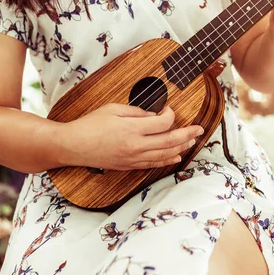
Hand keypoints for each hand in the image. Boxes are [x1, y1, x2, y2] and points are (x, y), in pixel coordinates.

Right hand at [59, 104, 203, 169]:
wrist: (73, 146)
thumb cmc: (90, 124)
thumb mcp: (113, 109)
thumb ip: (136, 112)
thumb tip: (154, 115)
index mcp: (132, 129)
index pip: (162, 123)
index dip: (171, 115)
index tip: (169, 109)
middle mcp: (135, 146)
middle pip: (169, 141)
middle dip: (187, 134)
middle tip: (199, 129)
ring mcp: (133, 158)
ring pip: (164, 155)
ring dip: (182, 147)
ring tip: (193, 141)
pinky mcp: (129, 166)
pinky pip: (153, 164)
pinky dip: (167, 160)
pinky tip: (177, 156)